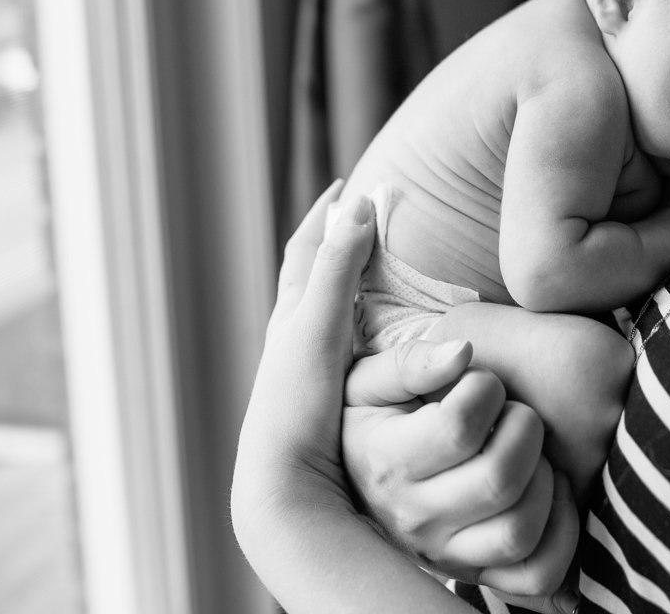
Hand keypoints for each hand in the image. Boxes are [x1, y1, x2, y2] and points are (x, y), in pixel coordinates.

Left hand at [232, 181, 373, 546]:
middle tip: (364, 221)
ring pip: (326, 314)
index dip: (327, 214)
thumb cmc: (297, 404)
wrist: (286, 483)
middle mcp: (294, 338)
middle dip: (334, 245)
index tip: (345, 187)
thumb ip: (339, 269)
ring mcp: (307, 372)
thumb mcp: (319, 327)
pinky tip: (383, 343)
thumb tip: (357, 207)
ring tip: (379, 274)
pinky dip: (362, 331)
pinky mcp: (326, 404)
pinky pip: (346, 352)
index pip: (307, 248)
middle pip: (311, 276)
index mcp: (292, 312)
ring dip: (348, 288)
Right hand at [344, 340, 581, 599]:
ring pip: (519, 531)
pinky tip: (549, 493)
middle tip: (514, 413)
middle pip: (498, 481)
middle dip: (524, 430)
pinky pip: (537, 574)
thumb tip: (463, 353)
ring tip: (529, 453)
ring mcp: (447, 553)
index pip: (459, 428)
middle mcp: (416, 517)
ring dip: (543, 481)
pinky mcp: (476, 573)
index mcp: (388, 462)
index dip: (486, 389)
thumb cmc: (371, 422)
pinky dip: (561, 535)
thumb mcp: (368, 382)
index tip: (482, 382)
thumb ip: (411, 361)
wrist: (338, 489)